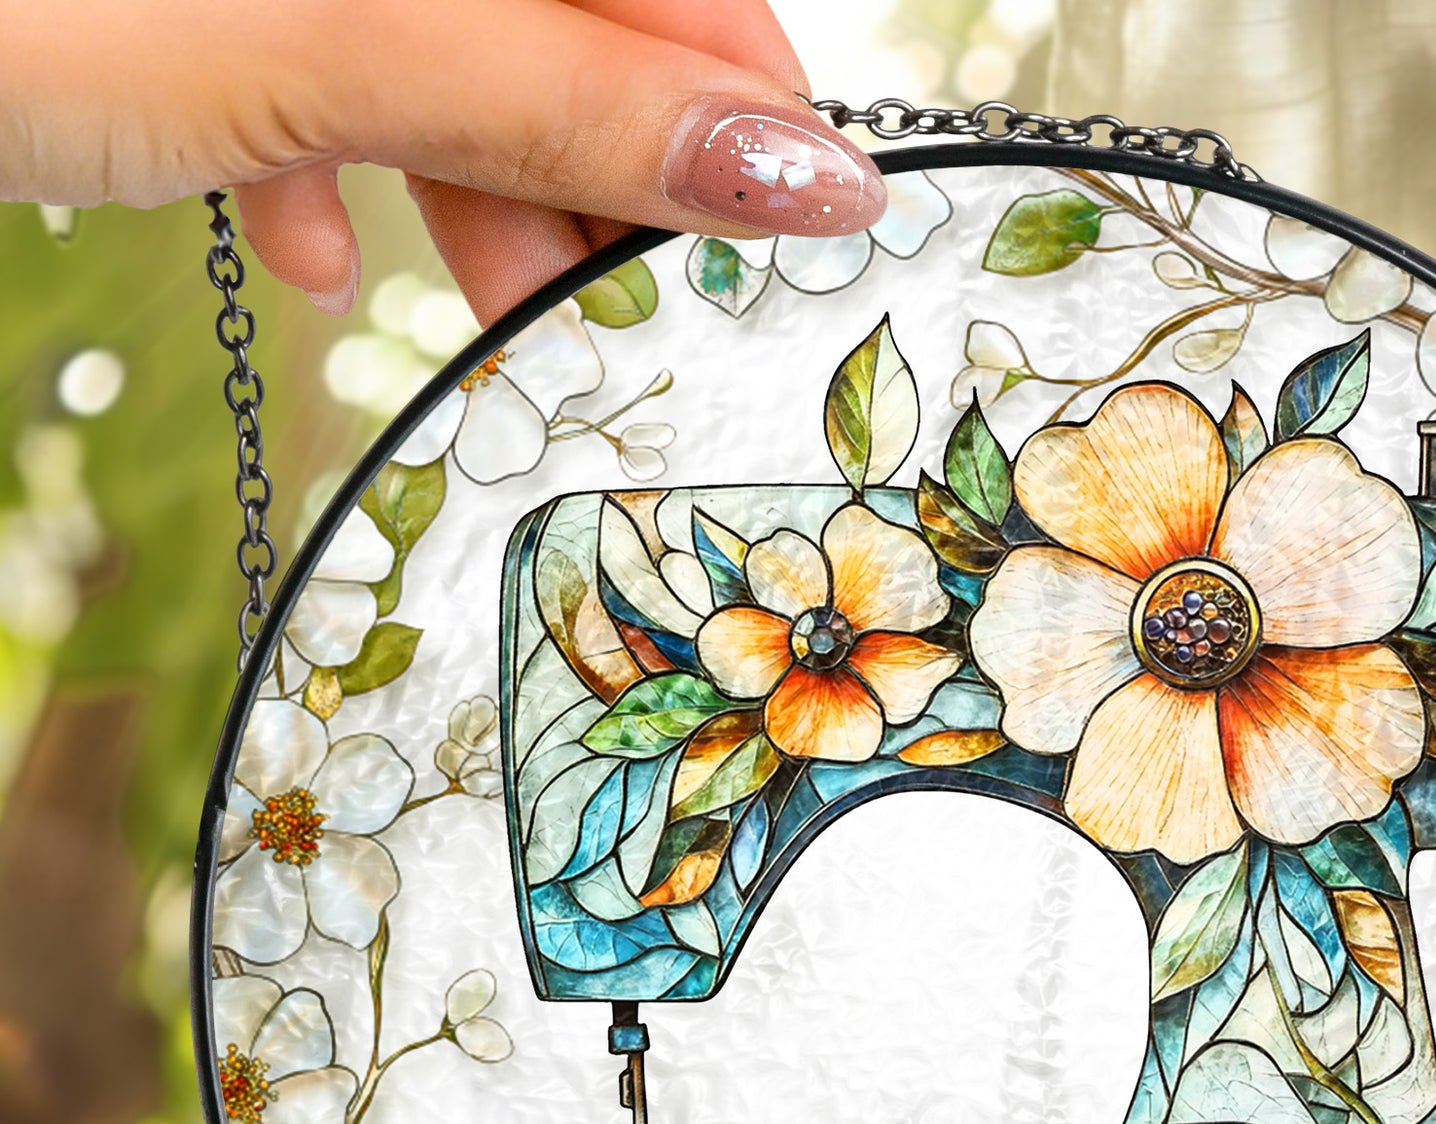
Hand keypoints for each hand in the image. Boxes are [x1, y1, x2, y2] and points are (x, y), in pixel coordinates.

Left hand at [0, 0, 884, 319]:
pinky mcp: (194, 0)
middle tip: (619, 331)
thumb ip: (566, 90)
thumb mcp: (322, 43)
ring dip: (468, 194)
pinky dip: (322, 159)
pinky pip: (306, 56)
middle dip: (594, 177)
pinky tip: (304, 244)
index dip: (739, 101)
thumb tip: (793, 158)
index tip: (787, 247)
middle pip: (559, 17)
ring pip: (438, 50)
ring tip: (475, 329)